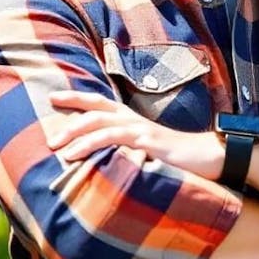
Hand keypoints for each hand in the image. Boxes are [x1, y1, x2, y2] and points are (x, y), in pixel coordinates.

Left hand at [47, 92, 224, 179]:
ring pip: (101, 124)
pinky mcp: (148, 142)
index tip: (52, 96)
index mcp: (131, 120)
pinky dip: (94, 144)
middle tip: (48, 135)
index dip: (75, 98)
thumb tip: (104, 162)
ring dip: (76, 134)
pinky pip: (116, 139)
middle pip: (96, 109)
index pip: (99, 103)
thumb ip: (126, 151)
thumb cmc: (178, 158)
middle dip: (69, 116)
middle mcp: (133, 120)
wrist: (209, 157)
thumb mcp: (147, 152)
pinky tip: (79, 155)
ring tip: (57, 148)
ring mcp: (140, 129)